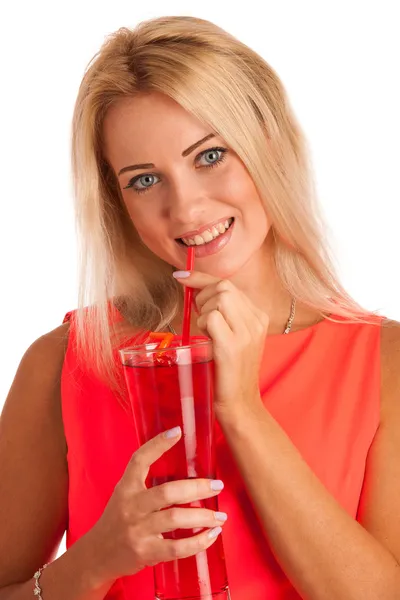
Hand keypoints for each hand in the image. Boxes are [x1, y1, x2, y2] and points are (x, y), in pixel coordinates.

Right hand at [86, 428, 225, 584]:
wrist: (97, 556)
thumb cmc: (117, 520)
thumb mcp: (124, 494)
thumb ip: (145, 482)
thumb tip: (184, 469)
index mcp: (126, 488)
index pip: (139, 460)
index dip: (157, 444)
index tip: (178, 431)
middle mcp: (131, 506)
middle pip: (167, 492)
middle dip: (197, 487)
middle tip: (217, 486)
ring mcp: (138, 530)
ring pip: (175, 519)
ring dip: (203, 516)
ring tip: (220, 516)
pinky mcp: (146, 552)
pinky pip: (177, 547)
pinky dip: (198, 542)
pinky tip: (212, 535)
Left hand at [174, 270, 269, 416]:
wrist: (240, 404)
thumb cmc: (229, 371)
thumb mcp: (234, 337)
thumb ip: (224, 314)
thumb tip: (197, 289)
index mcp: (258, 316)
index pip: (228, 284)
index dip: (201, 277)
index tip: (181, 276)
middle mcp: (256, 320)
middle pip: (223, 286)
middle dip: (202, 295)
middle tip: (197, 316)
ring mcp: (247, 332)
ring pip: (219, 298)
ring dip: (203, 311)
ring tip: (204, 331)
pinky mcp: (233, 346)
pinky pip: (211, 317)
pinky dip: (202, 324)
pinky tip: (206, 340)